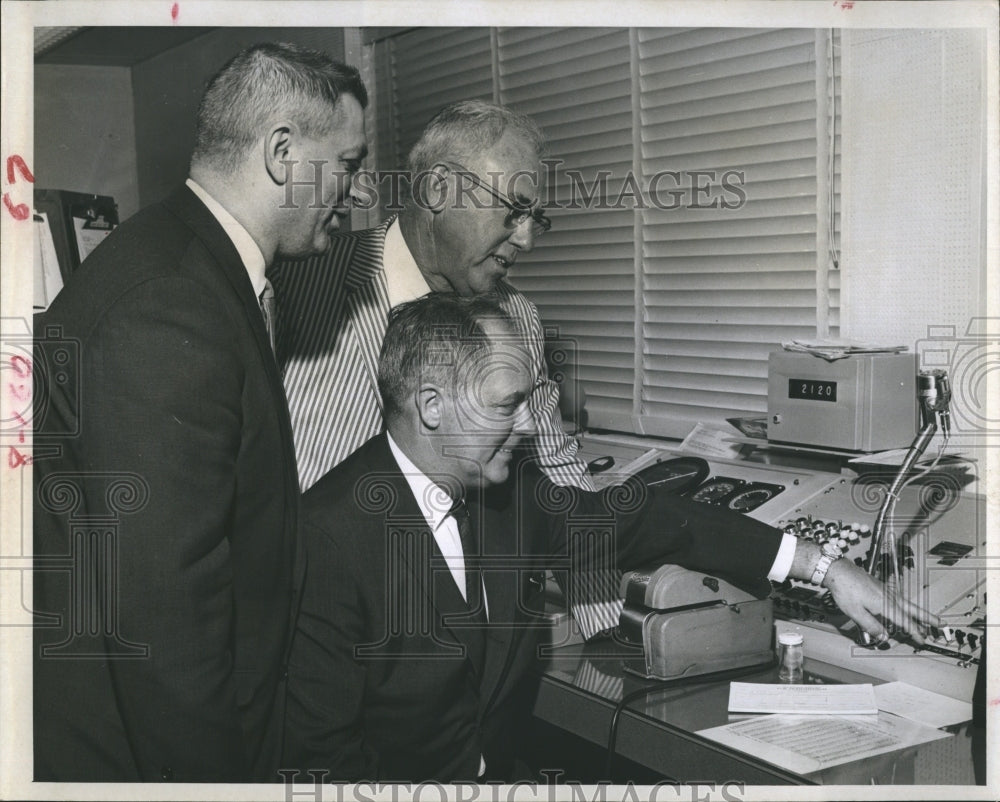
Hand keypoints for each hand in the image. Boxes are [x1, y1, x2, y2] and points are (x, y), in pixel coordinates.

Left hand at [823, 558, 940, 644]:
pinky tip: (905, 609)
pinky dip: (907, 606)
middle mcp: (889, 596)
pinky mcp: (881, 586)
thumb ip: (871, 626)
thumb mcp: (855, 612)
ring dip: (919, 613)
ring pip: (907, 604)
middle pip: (913, 609)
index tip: (922, 640)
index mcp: (885, 604)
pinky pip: (899, 599)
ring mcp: (886, 590)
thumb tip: (884, 636)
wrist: (838, 570)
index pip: (905, 621)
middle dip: (927, 618)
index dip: (915, 632)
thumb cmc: (845, 589)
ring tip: (927, 620)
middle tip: (941, 624)